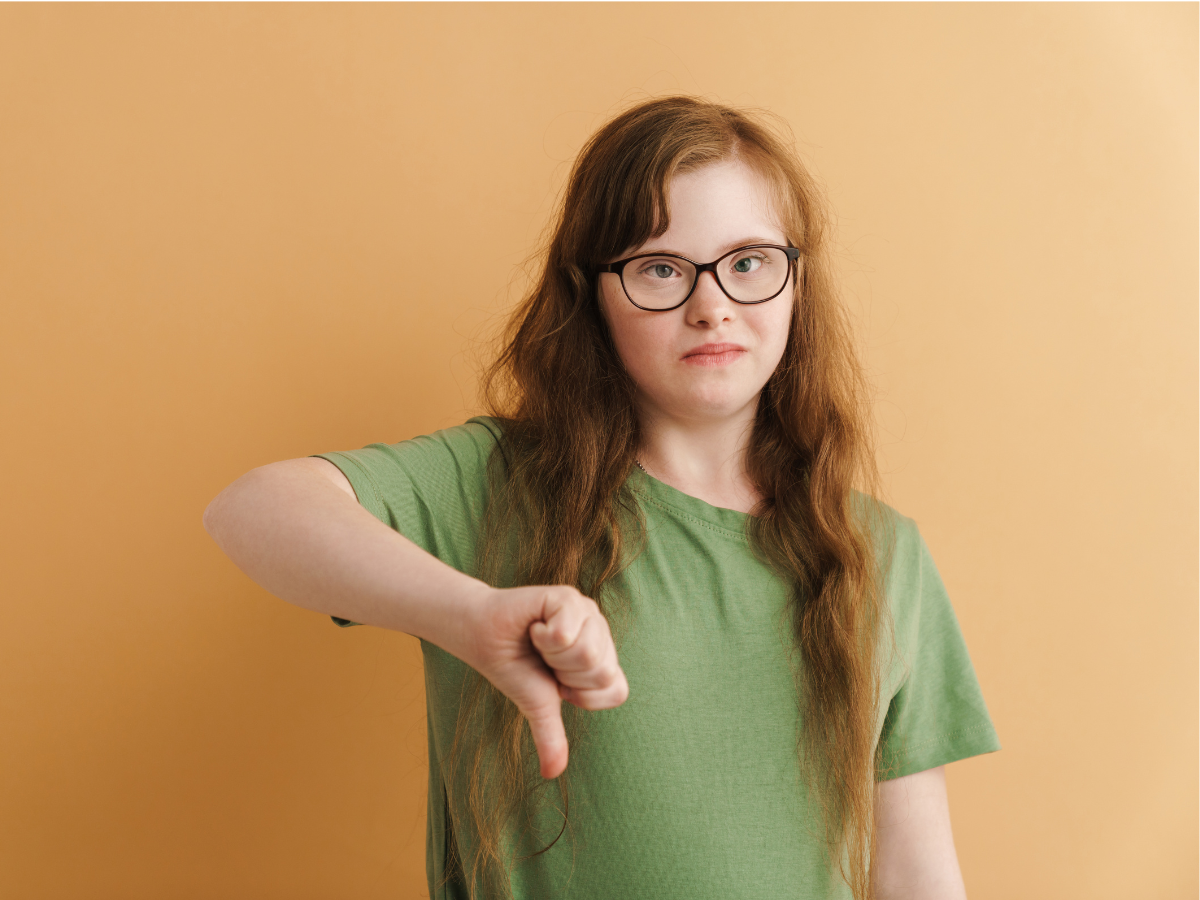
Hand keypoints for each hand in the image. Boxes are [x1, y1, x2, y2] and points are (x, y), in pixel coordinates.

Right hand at [460, 585, 629, 779]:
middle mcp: (600, 632)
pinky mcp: (567, 596)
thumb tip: (552, 774)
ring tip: (540, 641)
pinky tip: (534, 626)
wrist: (481, 637)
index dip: (583, 694)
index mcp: (602, 658)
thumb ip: (551, 736)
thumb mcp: (537, 706)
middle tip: (545, 658)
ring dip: (552, 654)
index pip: (616, 689)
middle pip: (602, 671)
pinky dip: (542, 636)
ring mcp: (587, 611)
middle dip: (564, 673)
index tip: (558, 682)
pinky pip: (566, 632)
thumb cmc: (514, 666)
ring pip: (587, 653)